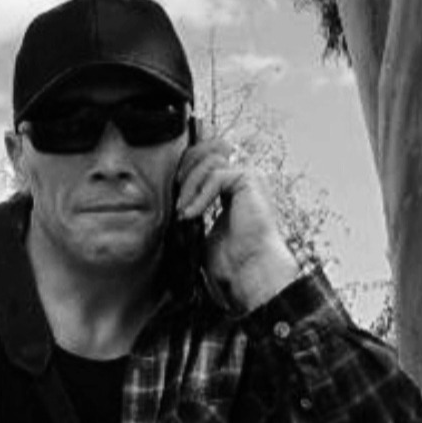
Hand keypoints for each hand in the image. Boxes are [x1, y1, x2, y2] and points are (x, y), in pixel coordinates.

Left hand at [174, 131, 300, 309]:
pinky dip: (200, 195)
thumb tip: (171, 205)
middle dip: (185, 172)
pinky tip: (192, 215)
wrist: (250, 270)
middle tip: (176, 200)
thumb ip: (192, 212)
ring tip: (182, 211)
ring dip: (189, 186)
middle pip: (206, 152)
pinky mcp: (248, 179)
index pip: (205, 163)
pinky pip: (216, 175)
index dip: (185, 170)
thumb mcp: (202, 232)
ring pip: (208, 161)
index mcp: (232, 189)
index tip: (172, 195)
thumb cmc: (232, 260)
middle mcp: (242, 178)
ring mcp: (248, 177)